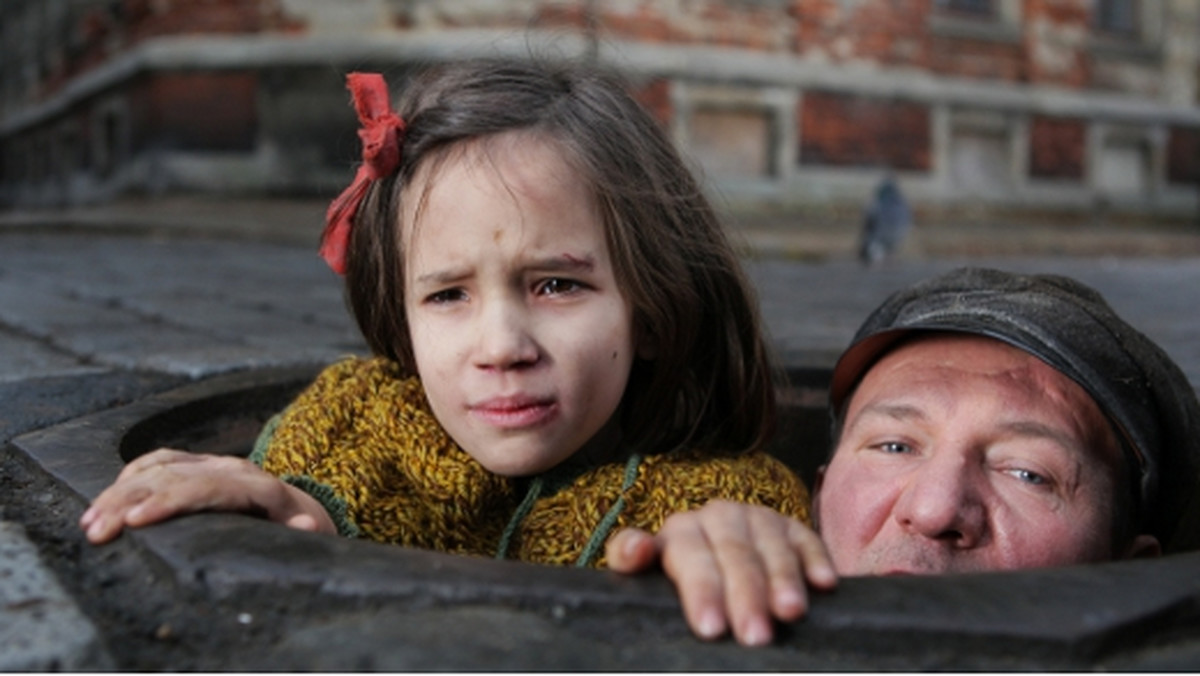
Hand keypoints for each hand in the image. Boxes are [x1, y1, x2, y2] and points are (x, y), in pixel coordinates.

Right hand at [79, 448, 336, 543]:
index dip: (168, 502)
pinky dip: (130, 477)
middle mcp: (231, 468)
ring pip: (158, 468)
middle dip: (129, 502)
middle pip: (172, 477)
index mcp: (257, 487)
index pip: (205, 488)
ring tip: (91, 522)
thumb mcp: (308, 532)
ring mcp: (212, 463)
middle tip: (97, 531)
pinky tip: (106, 498)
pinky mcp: (198, 463)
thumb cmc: (300, 527)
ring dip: (119, 493)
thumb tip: (307, 526)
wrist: (303, 504)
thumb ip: (302, 530)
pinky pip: (159, 461)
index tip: (135, 522)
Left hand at [606, 500, 835, 645]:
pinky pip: (806, 539)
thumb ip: (629, 556)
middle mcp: (718, 517)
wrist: (710, 559)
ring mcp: (757, 519)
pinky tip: (823, 584)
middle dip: (746, 595)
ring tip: (790, 614)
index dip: (701, 592)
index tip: (711, 629)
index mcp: (680, 531)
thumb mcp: (648, 571)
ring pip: (771, 546)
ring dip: (783, 579)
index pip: (690, 557)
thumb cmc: (677, 577)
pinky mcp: (790, 526)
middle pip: (734, 554)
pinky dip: (815, 560)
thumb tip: (634, 551)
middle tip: (754, 636)